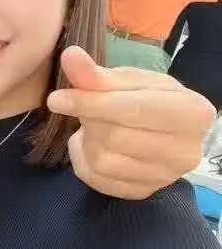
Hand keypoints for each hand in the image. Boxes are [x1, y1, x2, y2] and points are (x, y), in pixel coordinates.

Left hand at [47, 46, 214, 199]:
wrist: (164, 129)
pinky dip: (83, 159)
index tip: (56, 99)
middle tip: (85, 108)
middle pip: (115, 136)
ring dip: (86, 140)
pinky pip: (96, 179)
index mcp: (192, 113)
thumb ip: (97, 74)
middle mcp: (185, 152)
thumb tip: (70, 56)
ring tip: (94, 126)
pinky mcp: (142, 193)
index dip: (92, 102)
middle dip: (89, 119)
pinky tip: (92, 146)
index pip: (134, 109)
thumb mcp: (129, 80)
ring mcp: (164, 178)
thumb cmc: (149, 98)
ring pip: (103, 160)